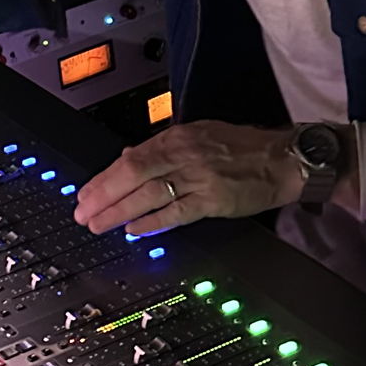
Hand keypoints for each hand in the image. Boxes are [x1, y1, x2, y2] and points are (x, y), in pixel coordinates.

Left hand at [72, 121, 301, 238]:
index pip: (131, 157)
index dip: (104, 178)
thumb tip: (128, 158)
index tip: (85, 193)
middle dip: (103, 196)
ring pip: (149, 195)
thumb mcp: (198, 135)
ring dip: (120, 212)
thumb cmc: (243, 147)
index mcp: (177, 137)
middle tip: (83, 213)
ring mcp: (198, 177)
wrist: (282, 159)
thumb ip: (161, 148)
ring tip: (100, 224)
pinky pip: (176, 212)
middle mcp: (184, 154)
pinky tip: (135, 230)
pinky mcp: (213, 200)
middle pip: (133, 175)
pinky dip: (153, 222)